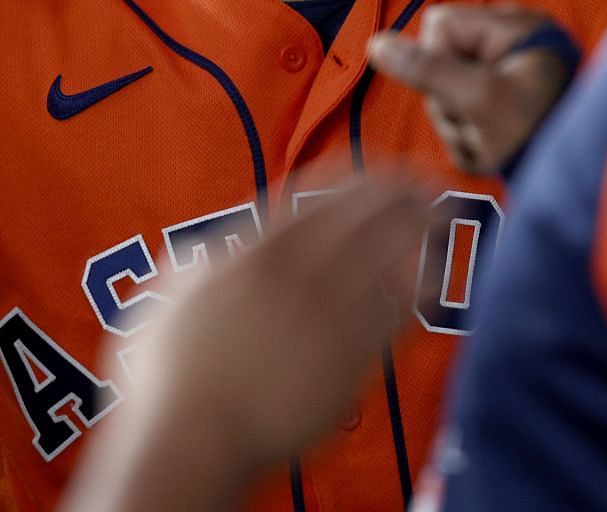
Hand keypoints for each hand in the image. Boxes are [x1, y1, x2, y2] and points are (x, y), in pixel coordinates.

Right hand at [62, 176, 432, 511]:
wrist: (193, 437)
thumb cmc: (168, 373)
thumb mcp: (172, 295)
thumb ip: (207, 265)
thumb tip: (220, 253)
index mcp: (254, 254)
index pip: (317, 199)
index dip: (357, 178)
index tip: (380, 168)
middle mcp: (296, 277)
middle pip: (361, 221)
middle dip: (399, 197)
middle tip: (428, 183)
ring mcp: (325, 319)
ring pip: (384, 263)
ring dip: (416, 233)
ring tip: (438, 217)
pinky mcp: (346, 362)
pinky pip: (391, 317)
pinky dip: (414, 292)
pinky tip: (430, 279)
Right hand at [368, 3, 576, 174]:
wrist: (582, 182)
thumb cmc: (538, 133)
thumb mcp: (480, 100)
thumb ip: (427, 70)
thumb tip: (376, 44)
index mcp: (514, 24)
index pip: (438, 26)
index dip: (438, 63)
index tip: (467, 93)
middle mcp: (511, 38)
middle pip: (438, 59)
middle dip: (450, 101)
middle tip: (482, 126)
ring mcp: (509, 67)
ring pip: (447, 88)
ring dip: (459, 122)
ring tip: (491, 141)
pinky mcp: (505, 95)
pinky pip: (464, 106)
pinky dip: (472, 131)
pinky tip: (493, 145)